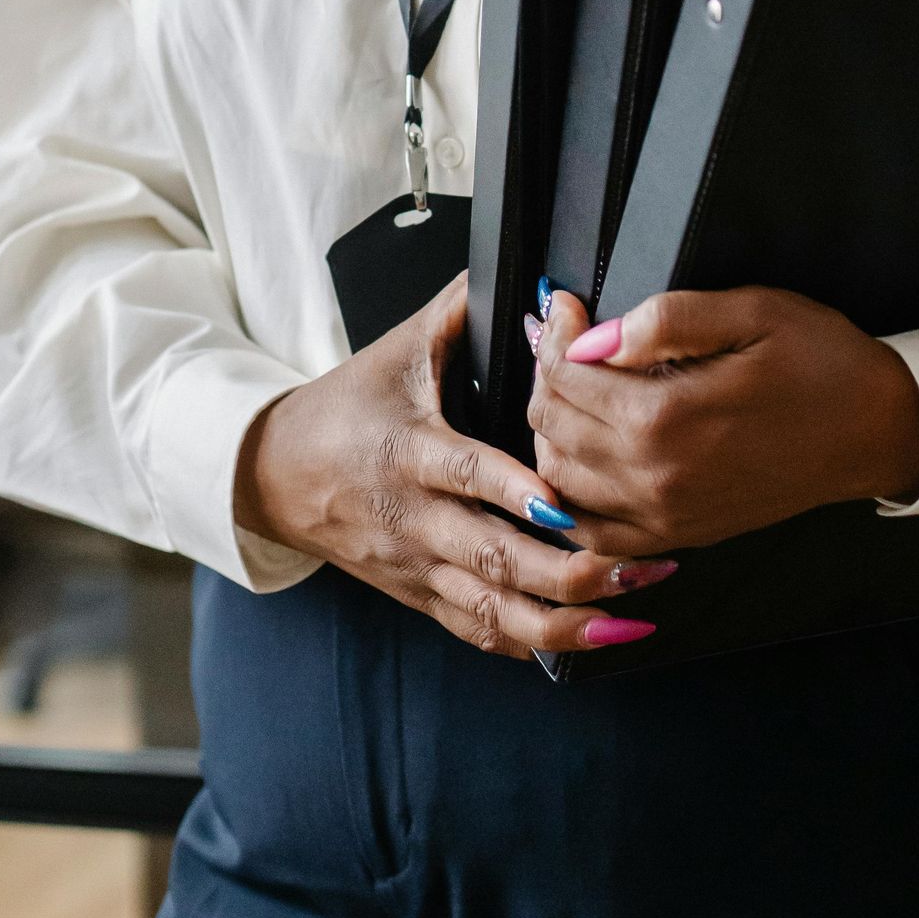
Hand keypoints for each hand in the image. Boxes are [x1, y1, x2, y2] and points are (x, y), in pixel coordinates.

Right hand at [234, 275, 674, 661]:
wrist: (276, 474)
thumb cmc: (346, 405)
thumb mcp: (398, 349)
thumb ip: (461, 309)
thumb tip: (531, 273)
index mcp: (410, 452)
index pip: (468, 474)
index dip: (515, 492)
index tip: (565, 504)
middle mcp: (415, 519)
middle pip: (494, 558)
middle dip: (572, 571)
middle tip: (642, 569)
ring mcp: (418, 567)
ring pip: (494, 611)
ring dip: (567, 623)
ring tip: (632, 617)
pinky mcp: (420, 598)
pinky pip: (480, 632)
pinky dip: (533, 644)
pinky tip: (590, 640)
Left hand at [527, 284, 918, 557]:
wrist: (876, 433)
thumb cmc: (822, 364)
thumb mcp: (753, 311)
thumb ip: (668, 319)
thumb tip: (598, 333)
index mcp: (668, 418)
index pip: (566, 376)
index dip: (555, 332)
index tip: (564, 304)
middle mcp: (657, 476)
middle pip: (553, 426)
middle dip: (547, 374)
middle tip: (568, 337)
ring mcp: (666, 515)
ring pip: (560, 479)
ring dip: (553, 429)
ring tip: (577, 386)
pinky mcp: (679, 534)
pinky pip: (594, 532)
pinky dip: (572, 496)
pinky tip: (583, 456)